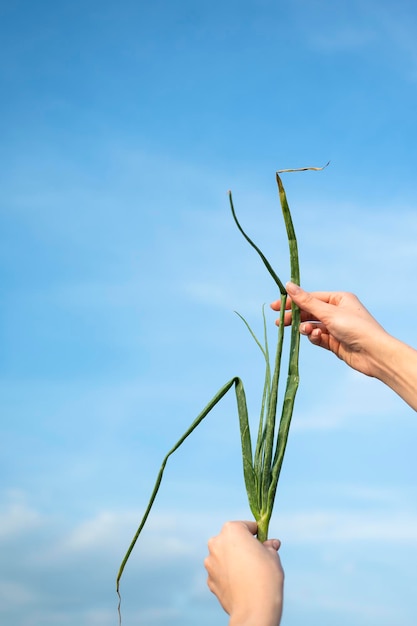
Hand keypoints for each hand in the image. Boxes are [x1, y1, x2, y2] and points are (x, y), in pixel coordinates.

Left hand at [204, 521, 283, 625]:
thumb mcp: (273, 555)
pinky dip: (228, 575)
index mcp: (232, 530)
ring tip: (249, 573)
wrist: (254, 608)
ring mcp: (210, 562)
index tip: (264, 542)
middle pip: (232, 540)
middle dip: (242, 546)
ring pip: (224, 556)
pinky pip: (220, 572)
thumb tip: (271, 544)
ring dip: (233, 560)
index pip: (246, 526)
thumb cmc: (266, 576)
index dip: (257, 534)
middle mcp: (216, 542)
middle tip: (257, 557)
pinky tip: (241, 584)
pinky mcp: (209, 579)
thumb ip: (268, 546)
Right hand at [271, 282, 388, 377]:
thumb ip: (306, 301)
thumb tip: (288, 285)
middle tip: (278, 322)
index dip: (293, 301)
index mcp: (339, 299)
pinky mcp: (335, 343)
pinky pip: (318, 338)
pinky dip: (315, 337)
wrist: (374, 354)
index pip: (310, 297)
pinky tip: (316, 337)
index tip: (276, 306)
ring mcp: (336, 328)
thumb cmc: (355, 327)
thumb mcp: (328, 312)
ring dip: (306, 328)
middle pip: (309, 312)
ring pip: (312, 326)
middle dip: (295, 317)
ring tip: (304, 331)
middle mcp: (337, 312)